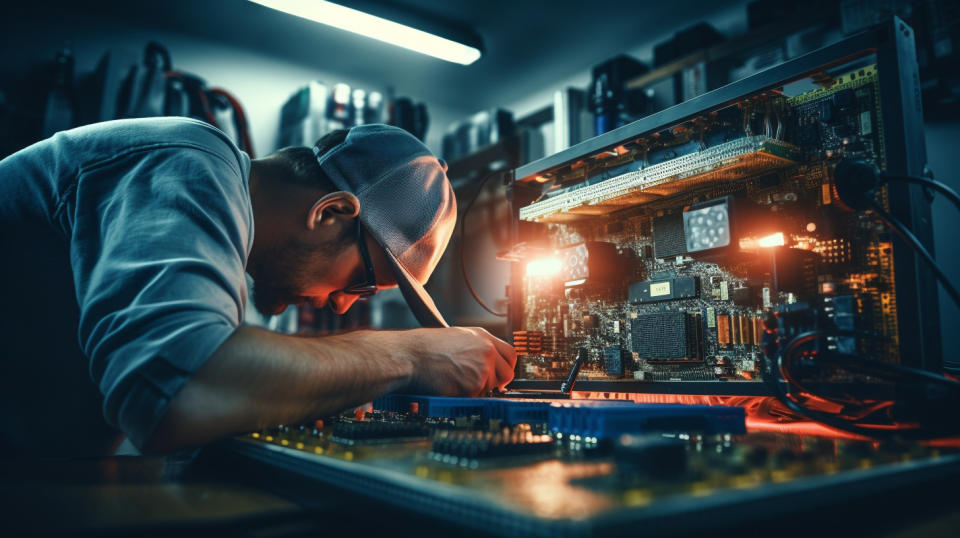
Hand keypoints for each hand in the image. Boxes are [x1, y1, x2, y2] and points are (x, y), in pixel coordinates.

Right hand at [401, 327, 516, 396]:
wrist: (409, 356)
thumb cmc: (423, 348)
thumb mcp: (455, 338)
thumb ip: (474, 348)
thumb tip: (485, 362)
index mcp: (481, 336)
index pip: (510, 354)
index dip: (506, 367)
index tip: (500, 375)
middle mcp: (486, 349)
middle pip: (507, 373)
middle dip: (496, 383)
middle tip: (480, 386)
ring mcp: (483, 366)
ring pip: (491, 388)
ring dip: (476, 390)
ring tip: (455, 382)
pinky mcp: (475, 383)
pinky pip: (477, 397)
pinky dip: (465, 397)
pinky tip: (450, 387)